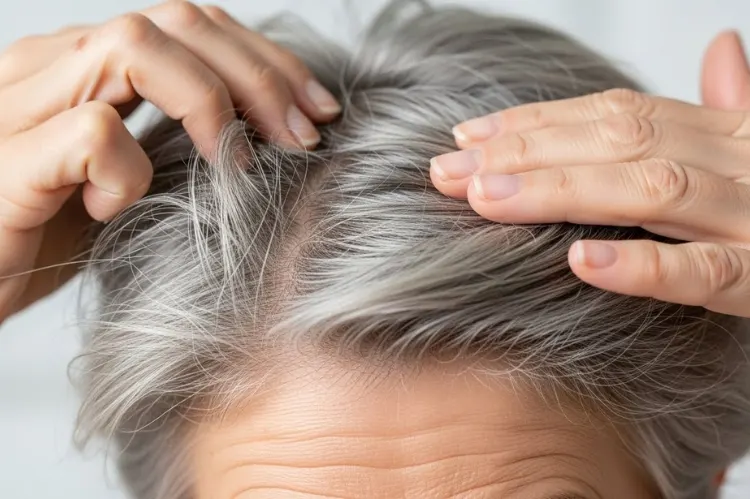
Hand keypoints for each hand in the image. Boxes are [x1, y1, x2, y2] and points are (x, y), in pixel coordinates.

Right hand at [0, 1, 339, 321]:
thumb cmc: (42, 237)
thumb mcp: (122, 180)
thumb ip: (170, 144)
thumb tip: (267, 141)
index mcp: (84, 68)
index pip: (191, 26)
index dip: (265, 60)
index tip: (318, 113)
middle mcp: (53, 68)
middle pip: (176, 22)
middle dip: (260, 76)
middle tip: (305, 137)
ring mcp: (23, 108)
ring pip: (133, 47)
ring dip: (211, 104)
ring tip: (239, 167)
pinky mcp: (6, 163)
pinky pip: (91, 134)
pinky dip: (128, 171)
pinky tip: (120, 210)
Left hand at [430, 31, 749, 316]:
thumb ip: (741, 105)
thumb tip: (721, 44)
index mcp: (729, 134)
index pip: (617, 114)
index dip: (538, 121)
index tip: (468, 134)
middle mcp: (740, 163)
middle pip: (619, 142)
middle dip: (526, 151)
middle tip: (448, 169)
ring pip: (652, 192)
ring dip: (561, 192)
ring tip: (487, 197)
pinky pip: (706, 273)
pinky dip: (644, 264)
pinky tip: (580, 260)